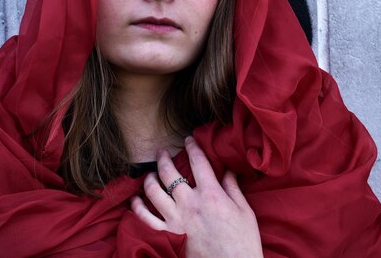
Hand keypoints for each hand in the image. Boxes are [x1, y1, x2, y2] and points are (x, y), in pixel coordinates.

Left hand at [131, 136, 263, 257]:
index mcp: (211, 194)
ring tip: (149, 173)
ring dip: (149, 179)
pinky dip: (138, 207)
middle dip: (164, 159)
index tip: (188, 139)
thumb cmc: (243, 242)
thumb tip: (228, 169)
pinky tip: (136, 200)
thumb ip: (233, 188)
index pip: (198, 162)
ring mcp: (176, 220)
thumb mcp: (244, 211)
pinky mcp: (167, 236)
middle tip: (162, 152)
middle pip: (170, 173)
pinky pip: (145, 218)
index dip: (192, 147)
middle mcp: (190, 203)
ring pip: (154, 192)